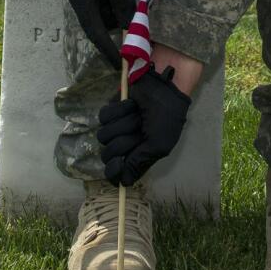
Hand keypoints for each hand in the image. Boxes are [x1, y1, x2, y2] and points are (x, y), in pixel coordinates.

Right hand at [68, 0, 132, 62]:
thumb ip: (123, 5)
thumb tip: (130, 26)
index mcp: (83, 3)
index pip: (97, 35)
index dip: (109, 51)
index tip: (121, 66)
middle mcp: (82, 1)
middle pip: (103, 24)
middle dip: (120, 27)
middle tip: (140, 32)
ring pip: (106, 12)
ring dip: (121, 11)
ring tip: (138, 7)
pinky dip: (119, 0)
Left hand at [96, 67, 191, 185]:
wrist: (166, 87)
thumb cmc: (167, 117)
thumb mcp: (159, 144)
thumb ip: (139, 163)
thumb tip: (124, 182)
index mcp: (137, 157)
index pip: (116, 173)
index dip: (113, 171)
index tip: (119, 162)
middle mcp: (125, 145)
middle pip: (108, 154)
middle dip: (124, 141)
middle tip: (140, 130)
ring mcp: (117, 127)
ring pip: (104, 135)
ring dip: (124, 123)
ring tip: (138, 115)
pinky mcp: (112, 110)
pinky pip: (103, 117)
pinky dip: (118, 110)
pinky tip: (131, 105)